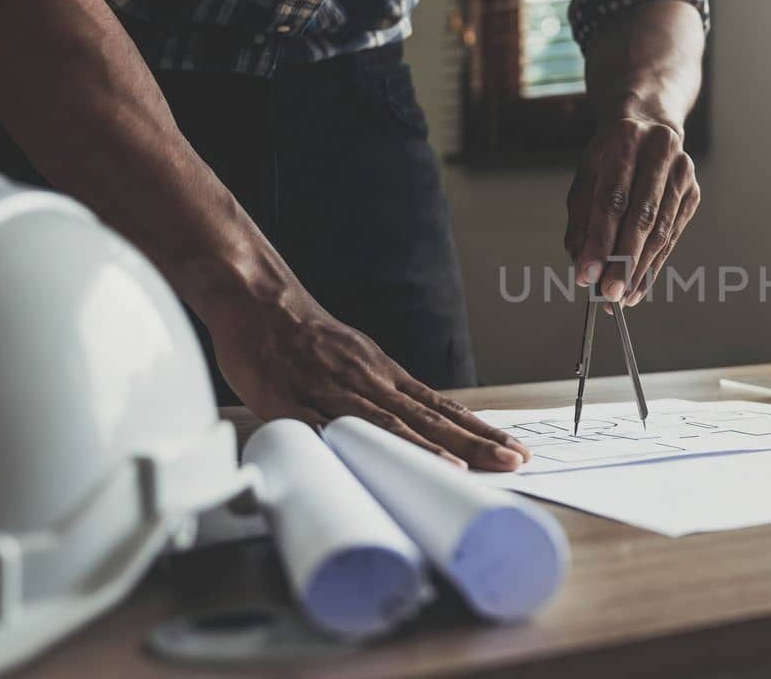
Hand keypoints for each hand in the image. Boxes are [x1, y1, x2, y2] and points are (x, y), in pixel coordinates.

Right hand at [208, 287, 530, 470]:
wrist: (258, 301)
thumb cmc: (305, 335)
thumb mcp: (356, 358)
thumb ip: (380, 394)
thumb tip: (412, 426)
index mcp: (385, 375)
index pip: (443, 408)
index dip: (479, 431)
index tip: (513, 450)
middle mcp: (369, 383)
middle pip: (430, 418)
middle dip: (474, 443)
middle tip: (513, 462)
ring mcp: (332, 392)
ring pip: (387, 424)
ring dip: (427, 448)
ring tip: (463, 469)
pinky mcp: (293, 402)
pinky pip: (326, 428)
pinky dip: (354, 444)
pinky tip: (374, 463)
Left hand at [564, 116, 700, 305]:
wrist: (649, 126)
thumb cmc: (611, 156)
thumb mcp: (587, 176)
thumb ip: (581, 218)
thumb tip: (581, 262)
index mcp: (626, 140)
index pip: (613, 199)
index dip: (599, 240)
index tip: (587, 274)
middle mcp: (660, 153)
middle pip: (643, 217)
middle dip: (624, 261)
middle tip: (609, 293)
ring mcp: (682, 173)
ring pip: (662, 230)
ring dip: (641, 269)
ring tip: (623, 297)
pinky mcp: (693, 193)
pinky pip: (673, 236)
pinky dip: (655, 264)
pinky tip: (639, 285)